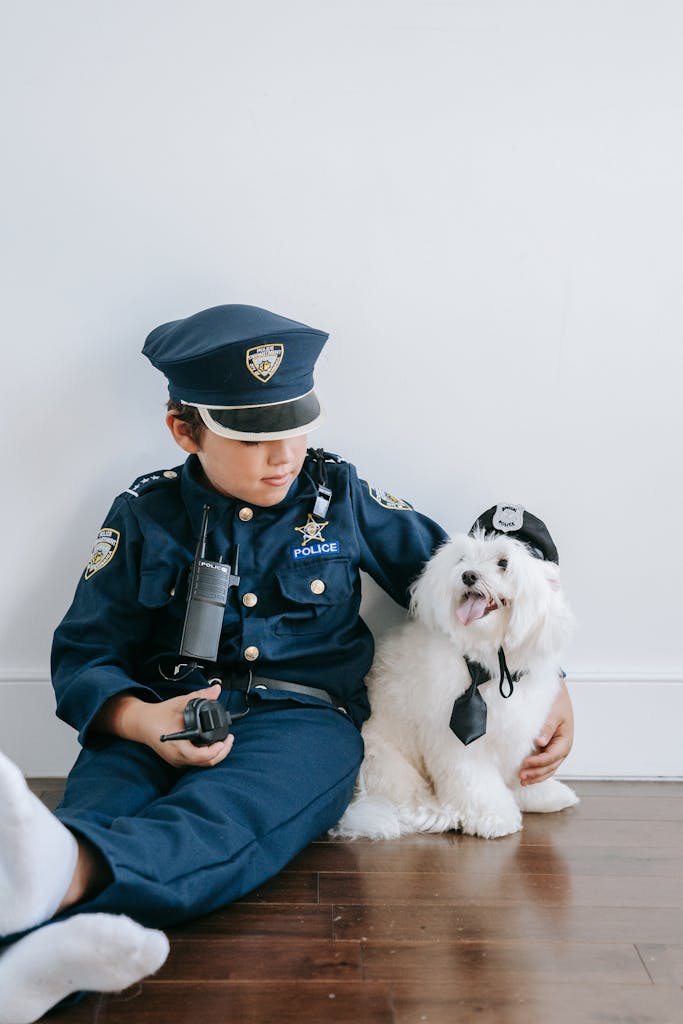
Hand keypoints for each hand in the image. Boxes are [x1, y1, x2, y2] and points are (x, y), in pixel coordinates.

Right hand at [98, 684, 233, 768]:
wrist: (141, 723)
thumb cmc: (159, 715)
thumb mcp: (180, 703)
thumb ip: (199, 696)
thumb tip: (216, 690)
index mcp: (177, 746)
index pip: (200, 756)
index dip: (216, 750)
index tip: (225, 740)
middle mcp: (177, 757)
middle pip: (205, 763)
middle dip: (221, 752)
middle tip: (230, 739)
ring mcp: (177, 760)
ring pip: (202, 764)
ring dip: (216, 754)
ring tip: (225, 741)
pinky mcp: (178, 760)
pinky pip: (197, 761)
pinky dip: (207, 754)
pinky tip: (214, 744)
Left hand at [519, 678, 573, 785]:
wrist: (558, 695)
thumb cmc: (557, 703)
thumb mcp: (554, 713)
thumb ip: (547, 727)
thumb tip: (540, 742)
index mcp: (565, 741)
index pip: (551, 756)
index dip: (538, 762)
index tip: (525, 763)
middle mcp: (562, 749)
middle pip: (550, 767)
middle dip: (536, 773)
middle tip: (521, 776)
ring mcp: (556, 751)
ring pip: (548, 769)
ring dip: (536, 776)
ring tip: (522, 781)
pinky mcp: (549, 749)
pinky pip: (544, 764)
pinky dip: (537, 771)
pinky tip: (527, 775)